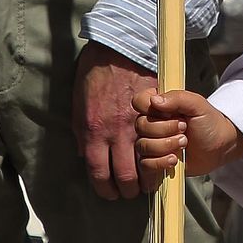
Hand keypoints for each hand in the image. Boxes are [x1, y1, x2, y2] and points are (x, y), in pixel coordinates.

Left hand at [73, 41, 156, 199]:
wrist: (118, 49)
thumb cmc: (94, 76)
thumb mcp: (78, 109)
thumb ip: (82, 134)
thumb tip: (86, 154)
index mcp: (92, 134)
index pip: (99, 173)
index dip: (105, 189)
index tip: (110, 193)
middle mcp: (115, 134)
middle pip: (125, 174)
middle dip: (129, 189)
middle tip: (132, 192)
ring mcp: (137, 124)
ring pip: (147, 161)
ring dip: (149, 177)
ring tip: (149, 182)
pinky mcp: (155, 113)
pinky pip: (160, 139)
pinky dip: (163, 153)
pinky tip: (164, 160)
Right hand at [133, 88, 242, 190]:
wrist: (219, 147)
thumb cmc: (209, 123)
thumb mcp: (198, 105)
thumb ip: (178, 98)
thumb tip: (154, 100)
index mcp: (160, 105)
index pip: (139, 101)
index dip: (150, 108)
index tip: (169, 113)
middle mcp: (152, 123)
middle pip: (141, 125)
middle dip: (165, 129)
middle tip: (184, 129)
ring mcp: (152, 142)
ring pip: (142, 145)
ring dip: (165, 146)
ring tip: (184, 143)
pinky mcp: (154, 161)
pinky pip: (145, 163)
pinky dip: (160, 162)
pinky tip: (174, 159)